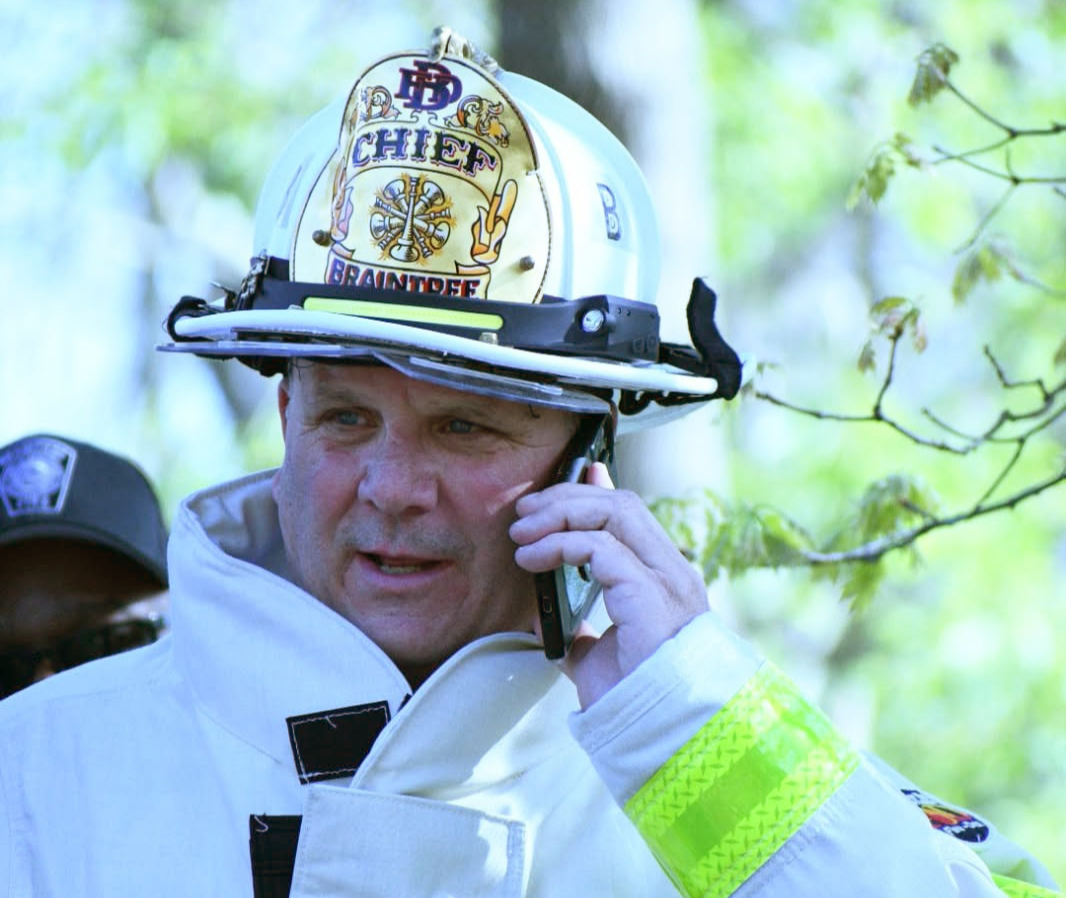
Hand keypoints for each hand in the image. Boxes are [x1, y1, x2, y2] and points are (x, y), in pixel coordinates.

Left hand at [510, 463, 709, 707]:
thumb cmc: (634, 701)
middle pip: (620, 504)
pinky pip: (600, 546)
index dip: (598, 488)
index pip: (632, 515)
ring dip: (560, 513)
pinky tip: (532, 559)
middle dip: (567, 497)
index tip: (569, 476)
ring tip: (522, 534)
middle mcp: (670, 572)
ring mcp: (664, 580)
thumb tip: (545, 620)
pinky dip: (560, 544)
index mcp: (663, 580)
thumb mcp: (598, 657)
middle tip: (525, 514)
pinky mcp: (649, 593)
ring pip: (614, 512)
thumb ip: (581, 632)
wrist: (658, 736)